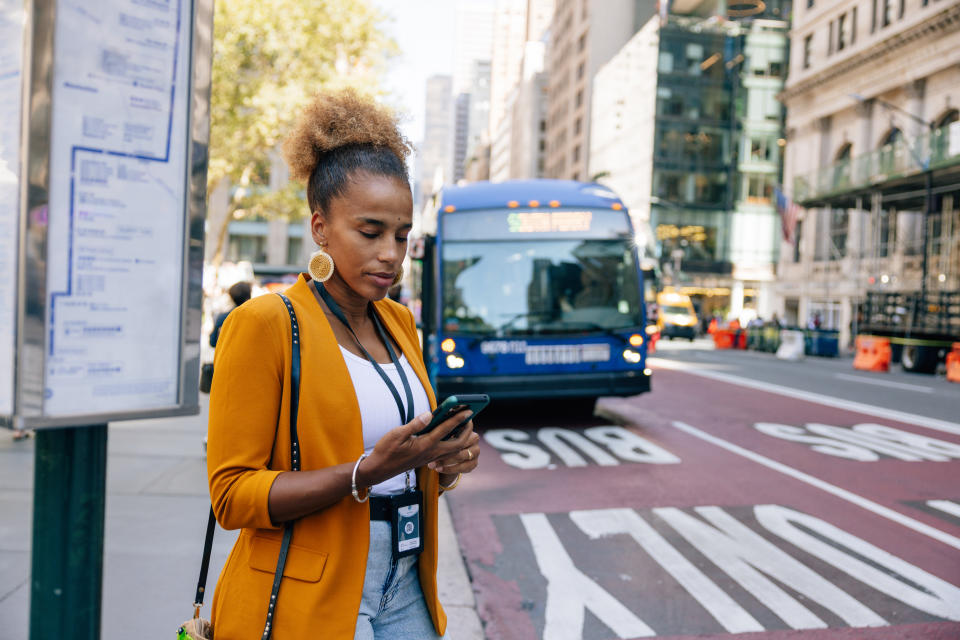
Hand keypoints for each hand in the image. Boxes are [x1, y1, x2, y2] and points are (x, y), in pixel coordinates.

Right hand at [357, 409, 474, 486]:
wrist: (379, 469)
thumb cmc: (386, 450)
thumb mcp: (397, 434)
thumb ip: (415, 424)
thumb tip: (429, 414)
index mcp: (425, 445)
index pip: (446, 429)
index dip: (458, 418)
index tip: (468, 410)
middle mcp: (431, 452)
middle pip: (458, 443)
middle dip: (466, 431)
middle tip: (470, 418)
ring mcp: (431, 457)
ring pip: (453, 449)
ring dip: (462, 438)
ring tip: (465, 425)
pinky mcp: (428, 459)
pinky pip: (447, 452)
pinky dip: (454, 443)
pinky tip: (452, 434)